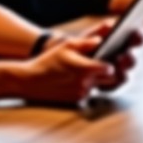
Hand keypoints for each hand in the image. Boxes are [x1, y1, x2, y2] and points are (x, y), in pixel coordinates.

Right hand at [23, 33, 140, 102]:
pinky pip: (90, 93)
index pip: (110, 68)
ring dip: (102, 80)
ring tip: (97, 69)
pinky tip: (82, 78)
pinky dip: (90, 86)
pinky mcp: (76, 101)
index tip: (113, 57)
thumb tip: (101, 40)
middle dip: (114, 73)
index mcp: (85, 69)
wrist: (29, 81)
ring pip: (101, 87)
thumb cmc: (47, 61)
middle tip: (111, 64)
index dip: (113, 63)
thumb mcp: (66, 46)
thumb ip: (86, 43)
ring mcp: (81, 94)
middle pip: (112, 80)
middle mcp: (85, 84)